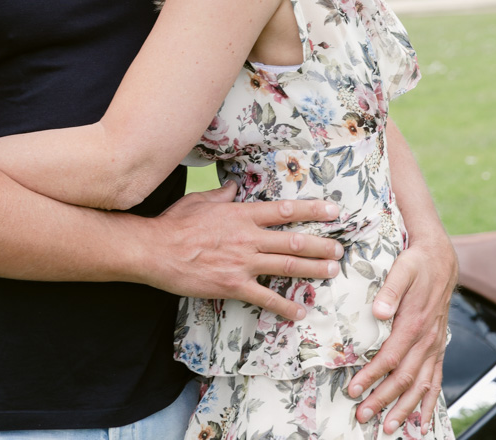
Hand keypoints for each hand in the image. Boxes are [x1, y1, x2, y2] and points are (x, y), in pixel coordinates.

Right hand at [147, 183, 343, 321]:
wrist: (156, 250)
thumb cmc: (176, 223)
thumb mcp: (200, 201)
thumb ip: (222, 194)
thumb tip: (235, 184)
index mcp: (241, 214)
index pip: (284, 210)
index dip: (311, 209)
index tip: (332, 210)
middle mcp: (247, 237)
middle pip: (292, 239)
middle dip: (320, 244)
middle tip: (340, 248)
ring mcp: (242, 262)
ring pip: (286, 265)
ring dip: (312, 268)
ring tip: (332, 271)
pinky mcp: (233, 285)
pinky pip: (265, 297)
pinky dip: (285, 306)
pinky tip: (301, 311)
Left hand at [347, 234, 457, 433]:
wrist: (440, 260)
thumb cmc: (416, 263)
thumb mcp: (403, 268)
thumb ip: (391, 289)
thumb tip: (379, 312)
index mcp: (414, 322)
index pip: (390, 357)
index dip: (372, 376)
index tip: (354, 389)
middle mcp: (427, 339)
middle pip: (404, 378)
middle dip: (383, 399)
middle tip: (363, 415)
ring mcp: (434, 345)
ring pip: (421, 385)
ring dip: (405, 408)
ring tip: (390, 427)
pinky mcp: (438, 346)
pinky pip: (436, 379)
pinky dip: (429, 401)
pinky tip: (423, 420)